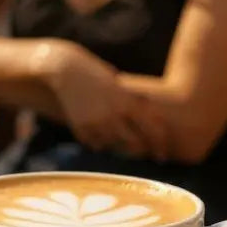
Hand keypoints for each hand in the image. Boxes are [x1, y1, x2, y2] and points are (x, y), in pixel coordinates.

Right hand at [44, 42, 169, 159]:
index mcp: (129, 102)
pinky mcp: (81, 128)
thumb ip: (136, 103)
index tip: (161, 156)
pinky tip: (98, 132)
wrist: (65, 71)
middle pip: (135, 145)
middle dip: (140, 151)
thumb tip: (154, 123)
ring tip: (116, 138)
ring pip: (115, 146)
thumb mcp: (121, 87)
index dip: (160, 146)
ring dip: (117, 146)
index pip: (153, 131)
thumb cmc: (97, 75)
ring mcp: (97, 123)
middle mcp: (114, 115)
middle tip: (140, 154)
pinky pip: (96, 145)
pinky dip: (99, 142)